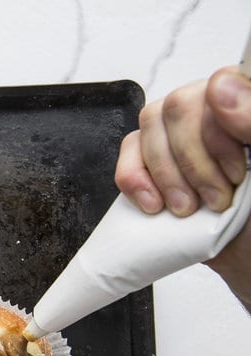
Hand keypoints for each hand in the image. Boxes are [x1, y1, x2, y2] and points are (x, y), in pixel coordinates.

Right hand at [115, 66, 250, 309]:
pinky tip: (155, 205)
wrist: (249, 261)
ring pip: (150, 125)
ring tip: (186, 209)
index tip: (238, 171)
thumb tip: (221, 85)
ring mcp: (182, 136)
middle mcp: (217, 113)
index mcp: (245, 112)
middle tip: (216, 199)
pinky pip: (129, 152)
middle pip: (179, 106)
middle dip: (193, 161)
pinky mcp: (154, 161)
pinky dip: (134, 180)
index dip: (221, 125)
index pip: (225, 82)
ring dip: (165, 174)